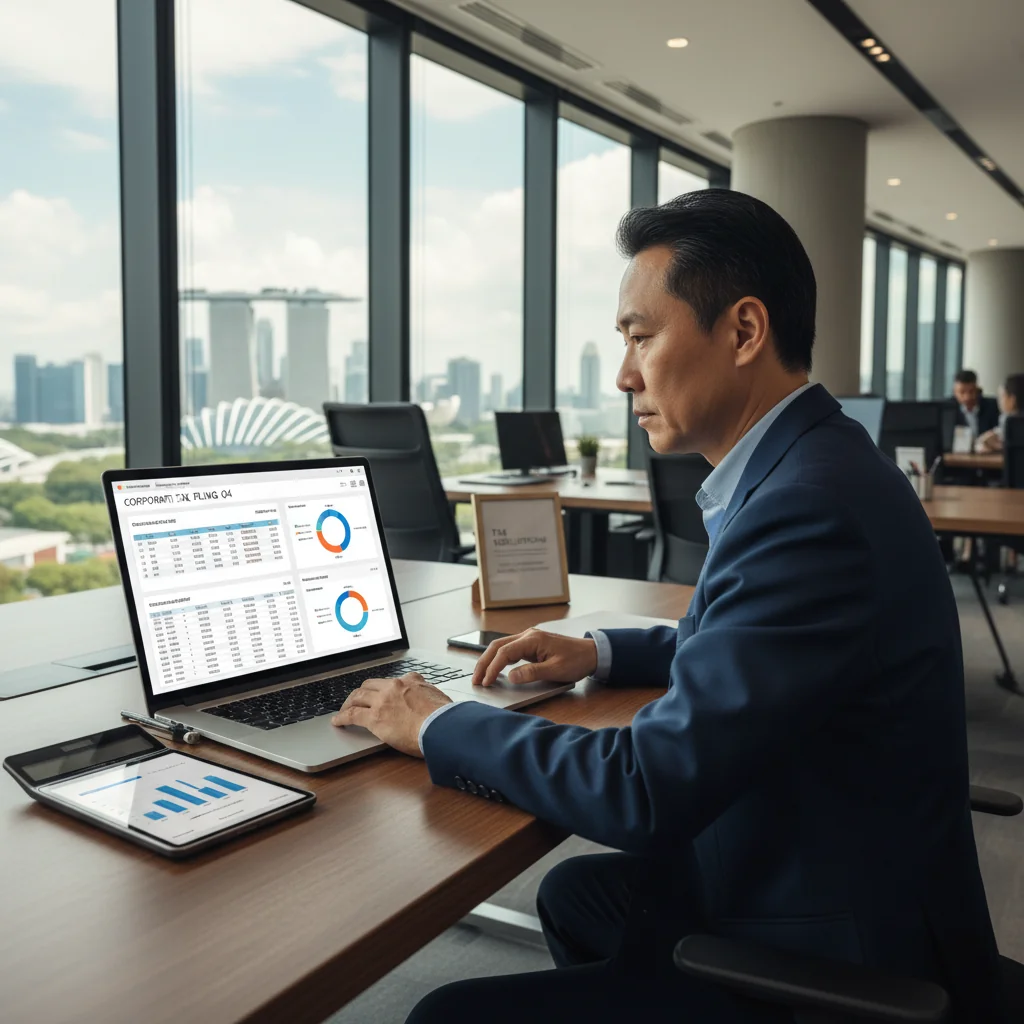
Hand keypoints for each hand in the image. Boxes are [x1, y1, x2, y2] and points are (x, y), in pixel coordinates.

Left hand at [331, 673, 451, 757]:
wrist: (441, 727)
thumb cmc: (445, 718)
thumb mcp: (440, 699)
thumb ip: (431, 697)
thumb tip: (434, 704)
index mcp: (412, 681)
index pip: (394, 680)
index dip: (385, 688)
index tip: (382, 692)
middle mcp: (395, 687)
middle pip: (370, 685)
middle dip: (361, 692)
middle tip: (357, 700)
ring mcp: (383, 701)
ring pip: (358, 697)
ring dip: (349, 703)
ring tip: (344, 710)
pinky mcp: (375, 718)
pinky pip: (352, 715)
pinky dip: (342, 717)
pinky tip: (338, 722)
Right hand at [472, 628, 597, 687]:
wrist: (591, 653)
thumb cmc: (577, 660)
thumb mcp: (556, 670)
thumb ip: (532, 673)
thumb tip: (511, 677)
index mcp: (533, 639)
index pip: (505, 653)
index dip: (493, 668)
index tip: (486, 682)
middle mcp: (528, 636)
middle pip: (497, 646)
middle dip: (484, 663)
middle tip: (475, 680)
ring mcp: (529, 639)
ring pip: (501, 647)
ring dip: (489, 660)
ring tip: (481, 676)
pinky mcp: (531, 645)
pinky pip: (509, 650)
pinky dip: (499, 660)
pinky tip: (495, 670)